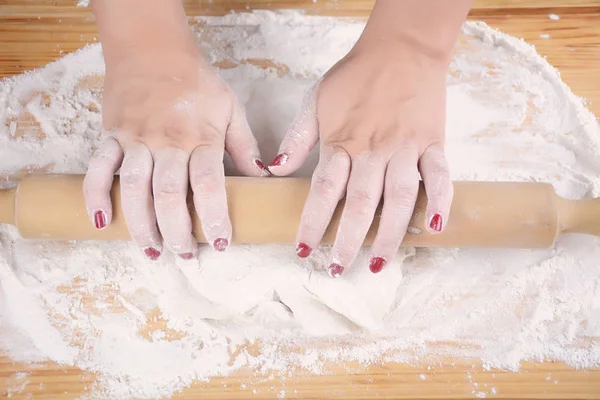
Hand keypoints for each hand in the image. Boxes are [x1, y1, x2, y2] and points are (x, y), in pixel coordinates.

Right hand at [83, 46, 267, 259]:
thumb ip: (244, 145)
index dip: (214, 217)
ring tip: (153, 252)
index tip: (221, 243)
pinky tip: (102, 222)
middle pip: (170, 196)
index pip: (209, 185)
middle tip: (186, 254)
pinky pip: (98, 168)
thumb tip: (263, 177)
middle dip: (178, 232)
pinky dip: (96, 195)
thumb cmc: (196, 80)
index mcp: (201, 137)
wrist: (152, 48)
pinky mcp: (111, 135)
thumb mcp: (230, 108)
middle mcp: (168, 142)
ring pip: (135, 189)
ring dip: (142, 226)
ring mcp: (136, 139)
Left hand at [269, 41, 452, 276]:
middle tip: (338, 268)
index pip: (324, 189)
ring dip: (390, 233)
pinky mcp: (433, 143)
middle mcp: (374, 150)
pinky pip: (440, 176)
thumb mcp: (315, 100)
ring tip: (380, 263)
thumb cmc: (355, 76)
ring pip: (400, 197)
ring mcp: (406, 148)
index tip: (303, 249)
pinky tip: (434, 230)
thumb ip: (298, 138)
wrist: (401, 48)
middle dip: (349, 239)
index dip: (312, 221)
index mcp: (343, 141)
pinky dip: (441, 203)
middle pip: (361, 202)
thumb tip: (275, 170)